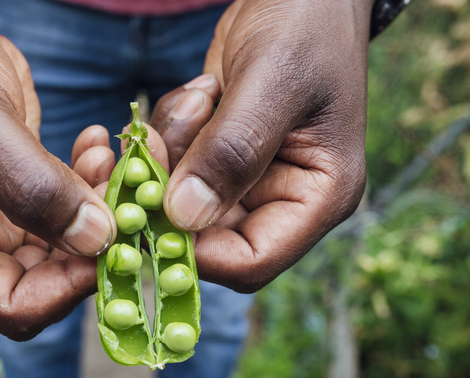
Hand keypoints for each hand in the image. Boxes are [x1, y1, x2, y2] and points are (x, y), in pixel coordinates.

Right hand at [0, 0, 114, 339]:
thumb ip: (34, 188)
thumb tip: (99, 241)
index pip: (14, 307)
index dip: (69, 288)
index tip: (116, 244)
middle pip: (49, 284)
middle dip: (95, 247)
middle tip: (129, 201)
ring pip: (68, 247)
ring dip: (101, 211)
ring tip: (114, 161)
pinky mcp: (22, 196)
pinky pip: (71, 211)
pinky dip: (92, 185)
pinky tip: (97, 147)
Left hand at [152, 0, 372, 291]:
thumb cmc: (305, 25)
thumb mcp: (272, 81)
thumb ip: (231, 150)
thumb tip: (184, 217)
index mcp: (319, 196)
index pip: (252, 261)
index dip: (196, 250)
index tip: (150, 209)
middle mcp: (283, 198)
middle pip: (206, 234)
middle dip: (170, 189)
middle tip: (152, 142)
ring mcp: (248, 178)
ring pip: (179, 198)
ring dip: (172, 150)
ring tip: (202, 96)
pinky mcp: (220, 154)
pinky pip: (174, 164)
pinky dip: (170, 132)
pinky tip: (201, 92)